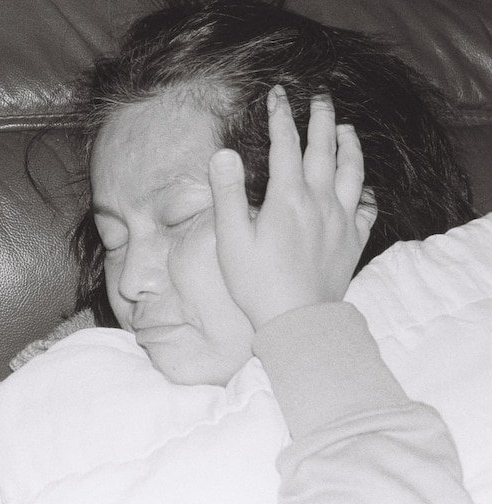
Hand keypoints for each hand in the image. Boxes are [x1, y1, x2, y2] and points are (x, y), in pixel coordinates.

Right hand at [208, 85, 375, 329]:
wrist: (298, 321)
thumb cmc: (258, 283)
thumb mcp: (231, 239)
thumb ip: (228, 194)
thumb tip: (224, 154)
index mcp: (288, 198)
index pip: (286, 144)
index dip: (281, 116)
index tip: (278, 94)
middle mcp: (320, 202)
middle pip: (324, 150)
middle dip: (322, 119)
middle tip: (321, 97)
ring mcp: (342, 221)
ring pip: (353, 172)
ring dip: (350, 146)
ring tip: (346, 129)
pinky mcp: (353, 241)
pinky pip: (368, 208)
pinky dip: (367, 191)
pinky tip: (365, 187)